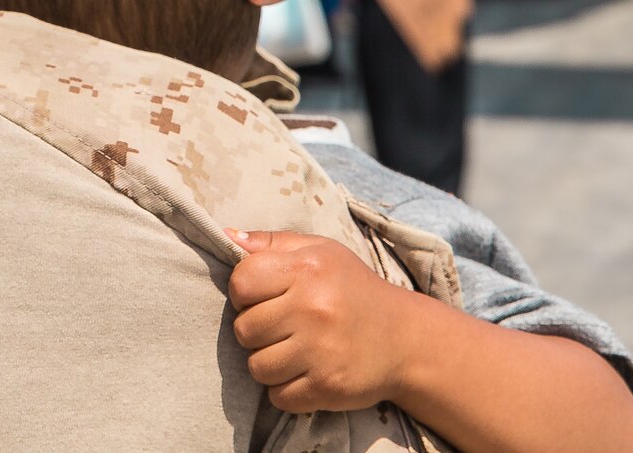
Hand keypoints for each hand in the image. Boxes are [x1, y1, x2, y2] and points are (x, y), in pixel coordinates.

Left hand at [225, 229, 419, 413]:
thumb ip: (272, 242)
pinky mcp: (327, 387)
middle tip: (282, 327)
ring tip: (293, 351)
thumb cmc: (354, 289)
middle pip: (244, 329)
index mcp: (307, 269)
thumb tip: (226, 236)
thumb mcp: (321, 251)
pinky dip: (286, 389)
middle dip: (256, 330)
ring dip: (269, 363)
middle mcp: (313, 308)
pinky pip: (278, 396)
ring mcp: (320, 351)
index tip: (263, 297)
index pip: (241, 282)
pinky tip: (305, 372)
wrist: (406, 339)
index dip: (244, 292)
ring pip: (256, 367)